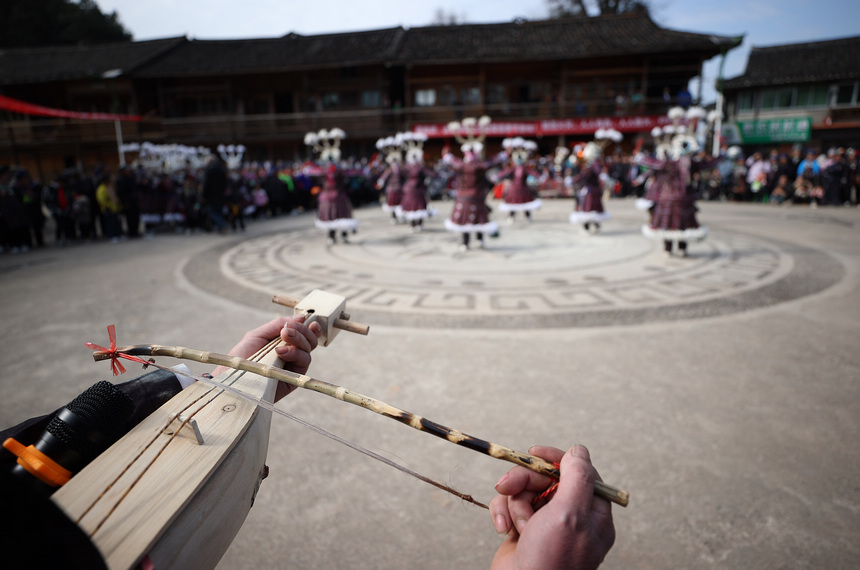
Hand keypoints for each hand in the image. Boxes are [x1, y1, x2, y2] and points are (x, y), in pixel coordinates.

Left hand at [213, 316, 321, 401]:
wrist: (233, 377)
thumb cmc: (242, 356)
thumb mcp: (258, 335)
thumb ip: (278, 324)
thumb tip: (301, 318)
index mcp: (284, 343)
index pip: (304, 334)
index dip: (310, 327)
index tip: (309, 321)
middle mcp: (292, 354)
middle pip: (310, 340)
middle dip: (302, 331)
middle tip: (286, 331)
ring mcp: (293, 366)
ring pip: (308, 350)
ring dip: (298, 341)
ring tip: (279, 344)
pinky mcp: (293, 378)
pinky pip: (304, 362)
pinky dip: (294, 353)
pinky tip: (280, 352)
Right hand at [489, 445, 614, 569]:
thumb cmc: (552, 559)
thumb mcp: (571, 513)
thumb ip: (577, 477)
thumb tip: (578, 450)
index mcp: (592, 514)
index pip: (577, 472)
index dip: (555, 459)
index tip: (534, 453)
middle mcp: (570, 517)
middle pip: (545, 478)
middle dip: (524, 481)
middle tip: (507, 484)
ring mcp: (546, 524)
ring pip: (524, 490)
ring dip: (514, 502)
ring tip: (516, 524)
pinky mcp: (523, 530)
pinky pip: (509, 506)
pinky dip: (503, 514)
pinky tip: (504, 530)